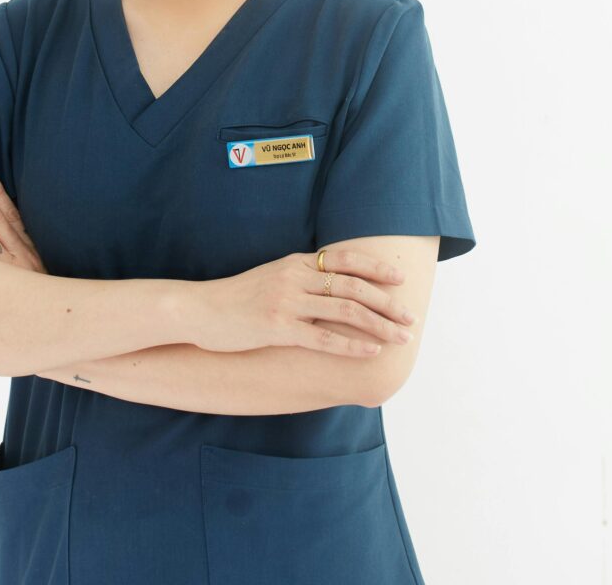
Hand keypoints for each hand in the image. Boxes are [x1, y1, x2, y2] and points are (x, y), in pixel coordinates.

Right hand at [196, 249, 412, 357]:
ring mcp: (287, 302)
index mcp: (295, 262)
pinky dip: (352, 345)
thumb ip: (301, 277)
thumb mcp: (272, 276)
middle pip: (353, 287)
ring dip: (379, 325)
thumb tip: (332, 286)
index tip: (400, 279)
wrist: (200, 310)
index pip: (345, 260)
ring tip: (401, 337)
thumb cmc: (237, 297)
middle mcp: (295, 277)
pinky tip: (371, 351)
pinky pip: (324, 337)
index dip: (376, 268)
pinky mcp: (277, 328)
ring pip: (346, 311)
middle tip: (411, 318)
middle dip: (387, 303)